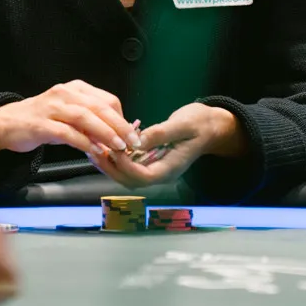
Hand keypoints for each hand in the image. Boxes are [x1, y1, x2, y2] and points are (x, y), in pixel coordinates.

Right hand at [0, 79, 139, 156]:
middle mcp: (64, 94)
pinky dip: (83, 142)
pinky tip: (95, 151)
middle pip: (99, 107)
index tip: (131, 134)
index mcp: (75, 89)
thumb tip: (117, 136)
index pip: (107, 99)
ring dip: (105, 132)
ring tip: (118, 146)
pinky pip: (66, 132)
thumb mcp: (69, 115)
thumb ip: (91, 122)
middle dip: (119, 125)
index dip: (122, 117)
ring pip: (84, 117)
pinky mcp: (40, 124)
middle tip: (132, 141)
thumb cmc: (43, 119)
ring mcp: (51, 108)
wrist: (7, 123)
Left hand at [87, 103, 244, 187]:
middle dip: (110, 167)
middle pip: (130, 180)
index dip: (125, 166)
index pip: (142, 177)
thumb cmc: (200, 124)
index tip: (113, 148)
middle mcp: (161, 173)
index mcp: (171, 169)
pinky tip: (104, 144)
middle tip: (94, 150)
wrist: (212, 127)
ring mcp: (156, 168)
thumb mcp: (183, 125)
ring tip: (93, 147)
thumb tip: (137, 140)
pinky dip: (116, 157)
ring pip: (127, 175)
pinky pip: (130, 164)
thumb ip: (160, 134)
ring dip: (110, 163)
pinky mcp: (151, 160)